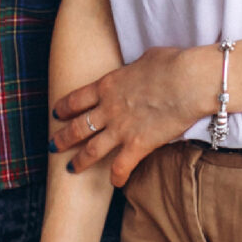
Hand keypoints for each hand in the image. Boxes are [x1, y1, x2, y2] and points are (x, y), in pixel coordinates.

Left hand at [49, 47, 208, 186]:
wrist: (188, 81)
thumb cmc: (172, 64)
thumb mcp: (145, 58)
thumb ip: (135, 69)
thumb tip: (140, 68)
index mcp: (108, 85)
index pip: (76, 99)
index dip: (64, 108)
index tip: (56, 114)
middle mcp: (109, 109)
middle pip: (77, 127)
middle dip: (62, 138)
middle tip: (53, 146)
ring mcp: (121, 129)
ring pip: (91, 150)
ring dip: (79, 161)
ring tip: (71, 169)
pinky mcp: (138, 145)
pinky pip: (120, 167)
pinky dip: (116, 177)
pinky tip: (115, 183)